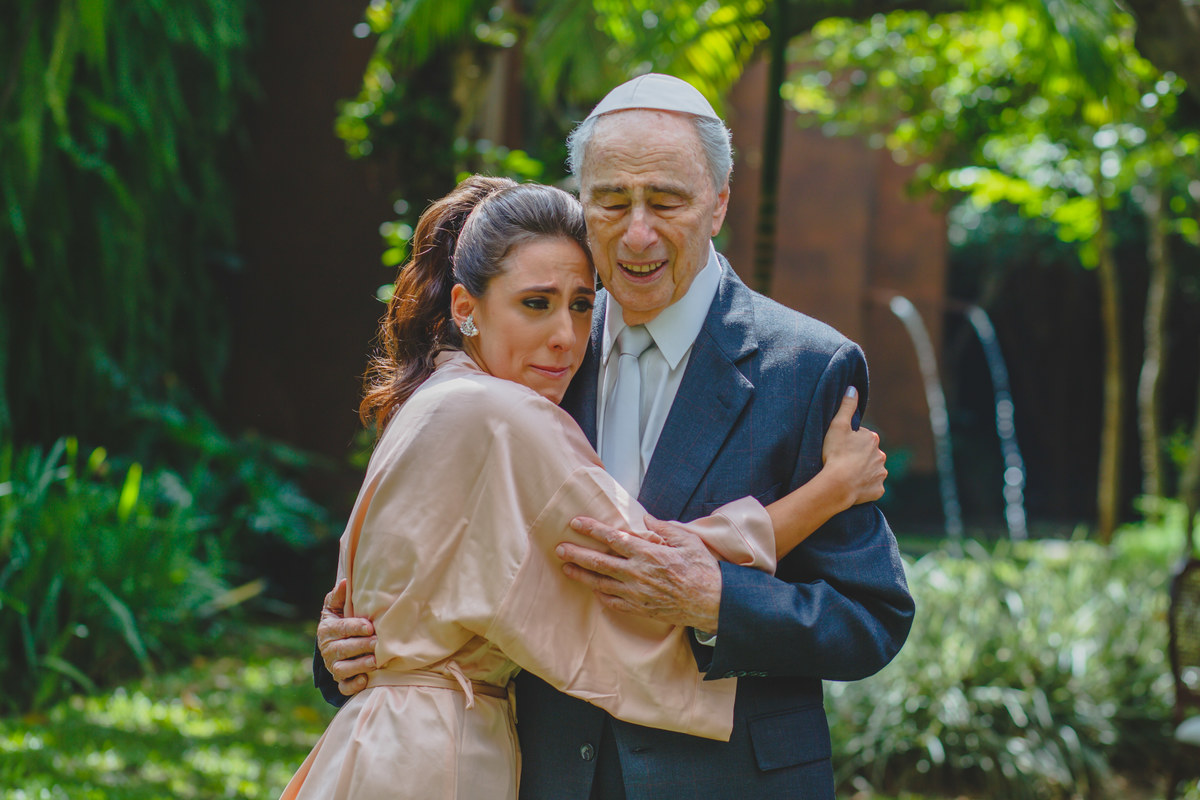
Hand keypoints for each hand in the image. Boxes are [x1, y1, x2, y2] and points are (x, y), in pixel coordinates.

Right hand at [317, 579, 376, 696]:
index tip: (369, 626)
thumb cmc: (342, 620)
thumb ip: (341, 595)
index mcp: (327, 630)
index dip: (354, 627)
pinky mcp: (341, 680)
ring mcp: (334, 667)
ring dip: (359, 666)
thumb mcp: (337, 606)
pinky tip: (365, 679)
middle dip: (361, 646)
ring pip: (343, 669)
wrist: (337, 643)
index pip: (340, 628)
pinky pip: (345, 687)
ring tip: (374, 661)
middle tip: (377, 643)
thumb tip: (345, 581)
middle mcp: (328, 650)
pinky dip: (353, 685)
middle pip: (342, 650)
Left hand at [556, 516, 721, 631]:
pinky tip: (592, 589)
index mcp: (649, 554)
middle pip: (599, 562)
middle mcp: (638, 574)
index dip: (592, 529)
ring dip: (582, 575)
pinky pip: (613, 602)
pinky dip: (600, 595)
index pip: (613, 539)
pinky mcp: (640, 609)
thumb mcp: (688, 541)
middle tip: (559, 548)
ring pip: (601, 583)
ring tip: (566, 567)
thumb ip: (664, 528)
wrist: (713, 604)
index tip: (577, 522)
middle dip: (577, 553)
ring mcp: (637, 594)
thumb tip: (645, 518)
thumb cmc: (703, 570)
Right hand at [822, 387, 886, 506]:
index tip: (839, 448)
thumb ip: (846, 406)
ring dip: (862, 471)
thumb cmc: (835, 453)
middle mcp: (881, 455)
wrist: (837, 485)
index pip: (861, 438)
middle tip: (841, 461)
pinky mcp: (879, 490)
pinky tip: (853, 487)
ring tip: (846, 475)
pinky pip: (872, 487)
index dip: (849, 442)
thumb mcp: (837, 425)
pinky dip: (864, 486)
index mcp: (872, 438)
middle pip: (867, 454)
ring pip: (871, 470)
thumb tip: (853, 388)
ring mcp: (881, 474)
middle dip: (858, 457)